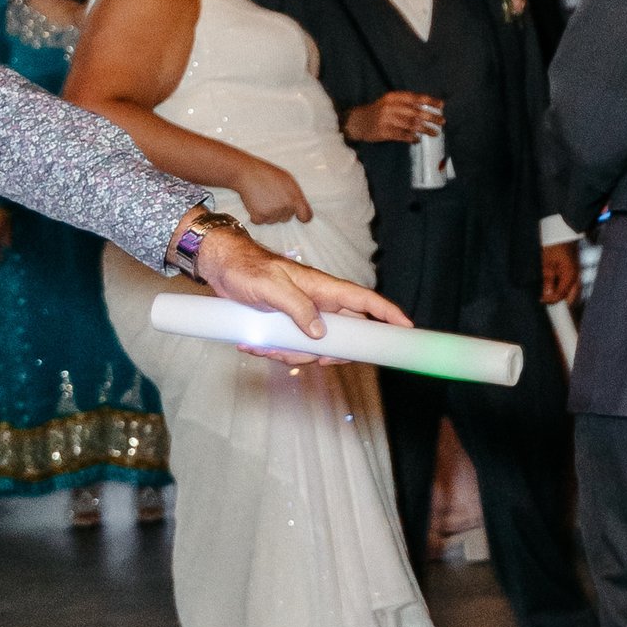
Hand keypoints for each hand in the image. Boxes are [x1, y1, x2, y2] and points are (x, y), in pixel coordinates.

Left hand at [191, 228, 412, 342]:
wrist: (221, 266)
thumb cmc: (247, 268)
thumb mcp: (271, 288)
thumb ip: (297, 308)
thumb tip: (319, 334)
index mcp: (324, 288)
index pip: (365, 301)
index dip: (388, 314)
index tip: (406, 328)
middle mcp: (319, 302)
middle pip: (344, 335)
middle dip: (326, 354)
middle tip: (311, 360)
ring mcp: (304, 315)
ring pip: (315, 347)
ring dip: (290, 355)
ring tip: (262, 347)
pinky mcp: (287, 325)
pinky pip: (292, 347)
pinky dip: (275, 351)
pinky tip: (254, 345)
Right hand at [219, 154, 313, 228]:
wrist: (247, 173)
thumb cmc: (267, 174)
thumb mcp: (288, 180)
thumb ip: (295, 195)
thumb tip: (300, 207)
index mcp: (295, 198)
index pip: (306, 216)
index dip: (302, 217)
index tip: (299, 216)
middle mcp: (286, 207)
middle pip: (287, 218)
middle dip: (281, 211)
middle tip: (272, 197)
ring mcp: (273, 213)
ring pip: (273, 221)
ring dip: (269, 214)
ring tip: (263, 198)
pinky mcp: (259, 217)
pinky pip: (261, 222)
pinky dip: (257, 216)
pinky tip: (256, 203)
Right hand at [344, 93, 442, 145]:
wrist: (357, 121)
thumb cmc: (378, 112)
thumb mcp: (390, 102)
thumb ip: (406, 104)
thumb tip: (429, 109)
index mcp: (393, 97)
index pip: (415, 98)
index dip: (429, 101)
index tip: (442, 105)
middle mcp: (390, 106)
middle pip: (415, 112)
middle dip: (431, 117)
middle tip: (442, 121)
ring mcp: (386, 119)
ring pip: (411, 124)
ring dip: (425, 129)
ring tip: (435, 133)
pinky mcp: (384, 132)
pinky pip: (402, 135)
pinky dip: (412, 137)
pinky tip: (418, 140)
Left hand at [540, 240, 582, 309]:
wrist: (562, 232)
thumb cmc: (554, 245)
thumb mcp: (547, 263)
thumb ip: (548, 281)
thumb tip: (547, 296)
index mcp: (570, 276)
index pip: (561, 296)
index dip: (551, 300)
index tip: (541, 300)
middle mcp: (577, 278)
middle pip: (571, 299)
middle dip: (560, 302)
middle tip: (547, 300)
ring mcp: (577, 275)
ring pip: (572, 293)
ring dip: (562, 296)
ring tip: (550, 294)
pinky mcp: (575, 272)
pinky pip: (572, 286)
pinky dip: (564, 290)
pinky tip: (555, 287)